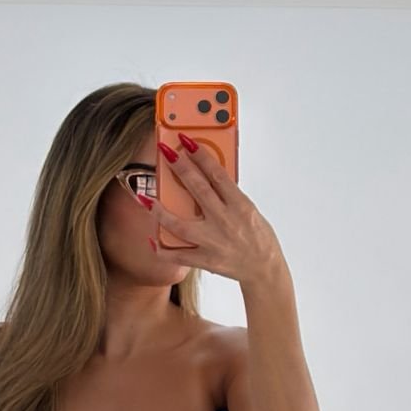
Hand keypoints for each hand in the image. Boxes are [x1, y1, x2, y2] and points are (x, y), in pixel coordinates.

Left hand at [145, 133, 287, 284]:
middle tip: (165, 152)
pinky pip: (179, 255)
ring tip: (145, 198)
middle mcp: (225, 222)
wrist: (265, 269)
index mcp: (240, 206)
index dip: (201, 155)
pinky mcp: (206, 260)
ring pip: (181, 225)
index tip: (188, 141)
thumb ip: (228, 196)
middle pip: (198, 190)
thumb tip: (206, 177)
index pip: (218, 174)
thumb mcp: (248, 210)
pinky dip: (163, 249)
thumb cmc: (258, 237)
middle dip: (180, 168)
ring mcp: (214, 242)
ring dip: (160, 211)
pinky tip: (151, 239)